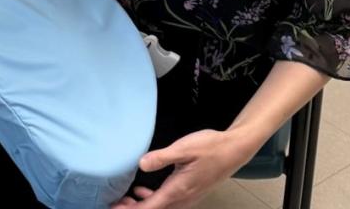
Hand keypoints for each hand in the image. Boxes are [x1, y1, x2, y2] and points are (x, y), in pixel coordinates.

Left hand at [111, 129, 256, 208]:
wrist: (234, 150)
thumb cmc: (210, 147)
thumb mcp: (183, 148)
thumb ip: (161, 157)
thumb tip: (141, 165)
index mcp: (179, 190)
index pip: (151, 208)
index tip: (115, 207)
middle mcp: (183, 198)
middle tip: (115, 202)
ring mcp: (188, 197)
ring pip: (162, 207)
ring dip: (143, 205)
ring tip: (126, 199)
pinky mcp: (191, 192)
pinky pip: (168, 202)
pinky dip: (153, 200)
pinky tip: (144, 191)